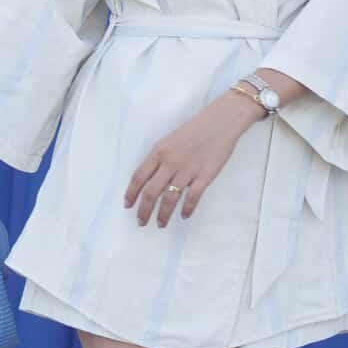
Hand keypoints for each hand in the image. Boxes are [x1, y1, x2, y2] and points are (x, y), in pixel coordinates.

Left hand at [124, 93, 259, 228]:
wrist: (219, 122)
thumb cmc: (194, 130)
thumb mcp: (169, 141)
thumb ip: (159, 159)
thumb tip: (148, 180)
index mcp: (159, 152)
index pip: (139, 176)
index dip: (131, 193)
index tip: (127, 204)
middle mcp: (170, 162)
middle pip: (151, 192)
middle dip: (144, 210)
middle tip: (141, 222)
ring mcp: (187, 170)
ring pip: (170, 199)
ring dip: (163, 215)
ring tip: (161, 224)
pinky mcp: (205, 176)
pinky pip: (192, 198)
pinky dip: (187, 209)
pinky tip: (184, 216)